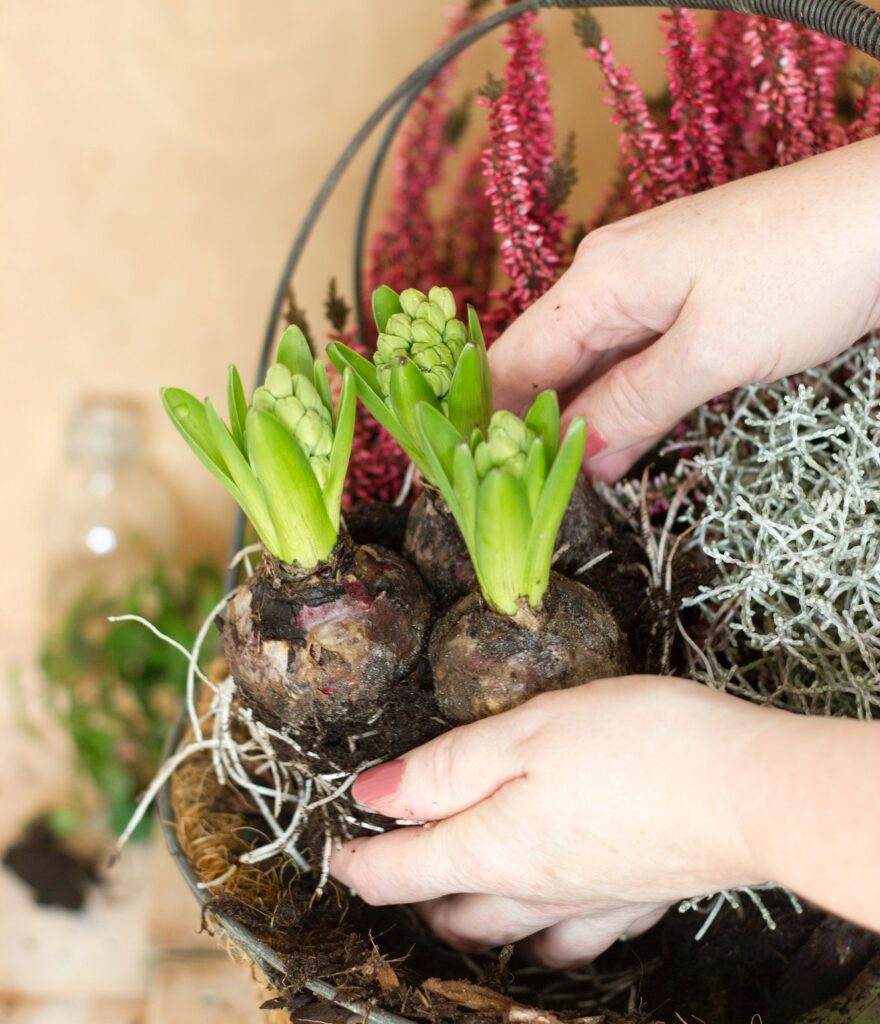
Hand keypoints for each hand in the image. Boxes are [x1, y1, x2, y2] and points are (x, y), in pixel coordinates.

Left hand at [329, 676, 783, 968]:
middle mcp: (532, 889)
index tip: (337, 849)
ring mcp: (587, 903)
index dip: (357, 860)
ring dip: (473, 920)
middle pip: (450, 910)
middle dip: (413, 892)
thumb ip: (446, 768)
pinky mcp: (635, 900)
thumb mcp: (523, 733)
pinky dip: (546, 936)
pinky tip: (554, 922)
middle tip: (396, 864)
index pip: (400, 870)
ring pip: (508, 934)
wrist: (751, 791)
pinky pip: (574, 939)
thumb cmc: (635, 747)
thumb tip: (373, 796)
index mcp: (492, 846)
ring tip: (461, 898)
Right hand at [489, 136, 879, 481]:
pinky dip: (622, 406)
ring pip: (591, 367)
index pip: (514, 363)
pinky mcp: (687, 300)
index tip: (481, 481)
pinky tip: (616, 450)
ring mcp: (649, 286)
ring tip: (564, 489)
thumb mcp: (712, 353)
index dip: (490, 424)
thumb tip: (573, 454)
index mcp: (598, 280)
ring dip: (580, 425)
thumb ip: (633, 406)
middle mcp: (610, 277)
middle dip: (534, 432)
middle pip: (546, 366)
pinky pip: (634, 360)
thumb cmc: (807, 265)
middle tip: (522, 499)